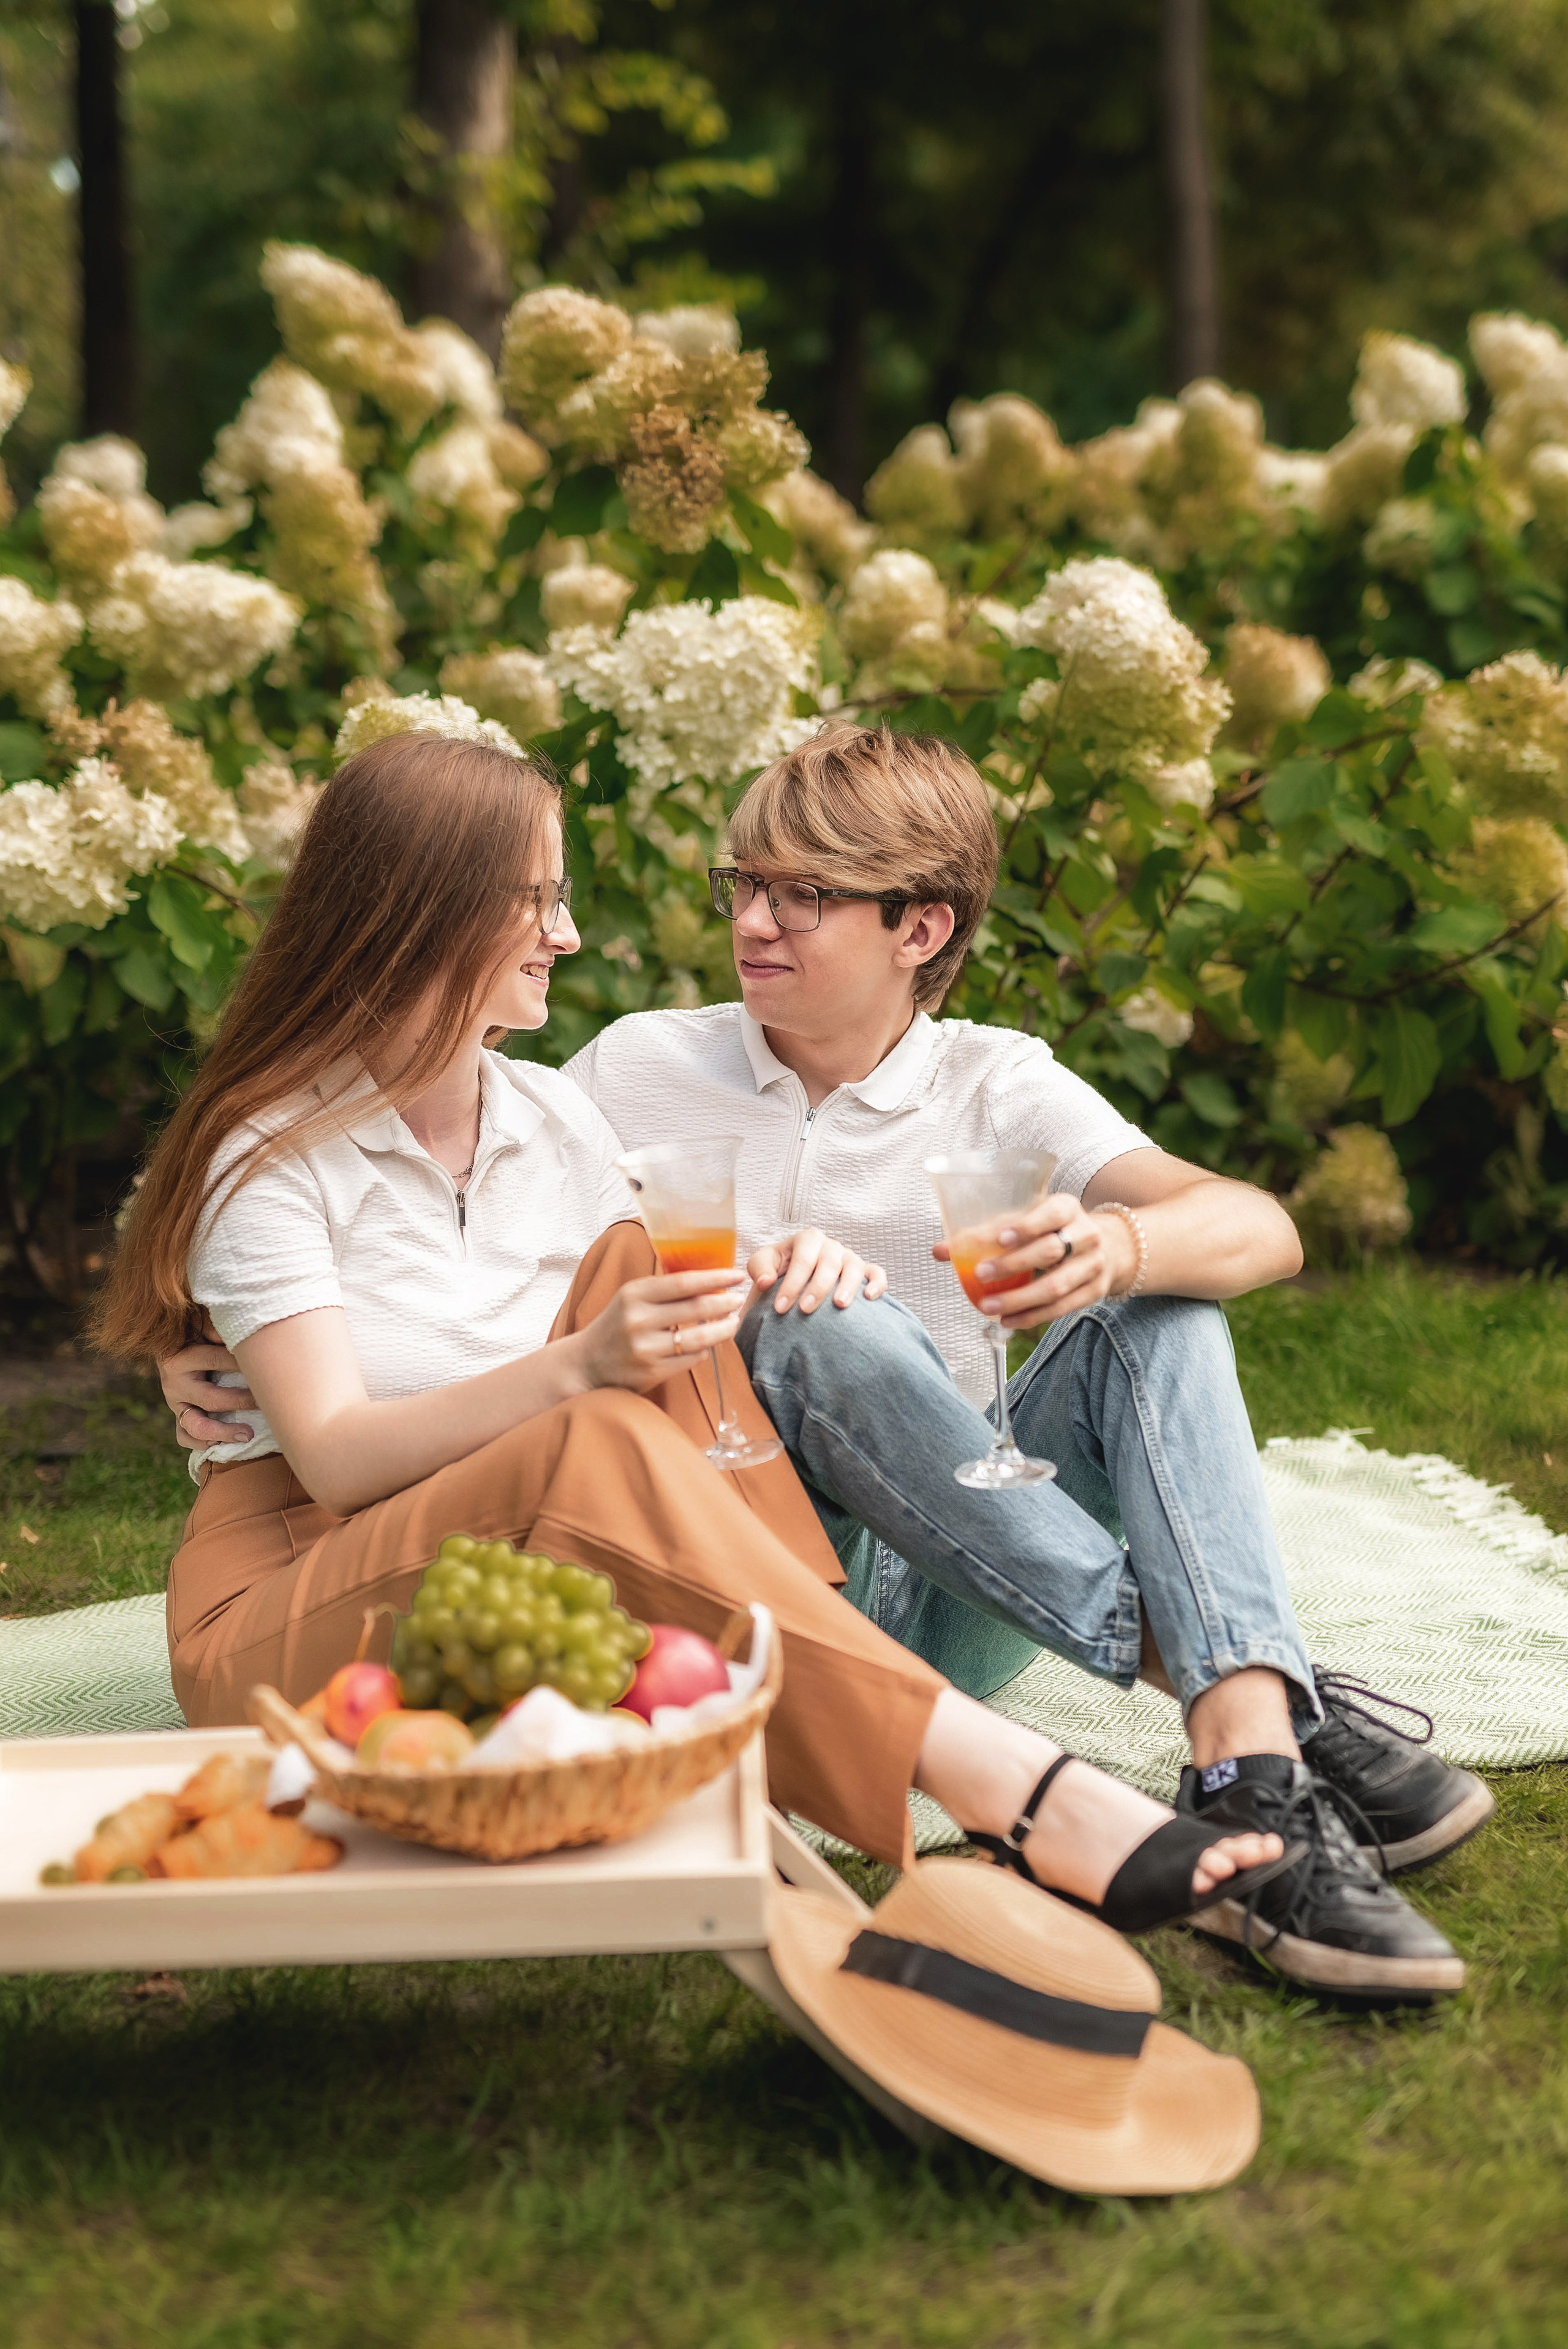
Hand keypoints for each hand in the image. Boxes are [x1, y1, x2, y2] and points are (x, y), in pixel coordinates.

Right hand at [160, 1318, 257, 1447]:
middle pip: (210, 1398)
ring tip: (248, 1435)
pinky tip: (225, 1444)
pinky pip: (185, 1437)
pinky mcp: (178, 1416)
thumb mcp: (201, 1324)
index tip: (265, 1366)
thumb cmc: (195, 1332)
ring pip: (195, 1426)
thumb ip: (215, 1328)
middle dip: (241, 1402)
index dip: (240, 1362)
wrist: (170, 1346)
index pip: (214, 1360)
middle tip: (264, 1402)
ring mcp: (175, 1404)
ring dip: (223, 1432)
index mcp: (180, 1358)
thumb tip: (236, 1336)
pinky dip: (203, 1444)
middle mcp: (174, 1384)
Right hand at [573, 1268, 751, 1392]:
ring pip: (699, 1338)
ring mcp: (645, 1348)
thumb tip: (711, 1279)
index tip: (738, 1274)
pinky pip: (691, 1359)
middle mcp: (638, 1319)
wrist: (586, 1363)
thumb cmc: (618, 1324)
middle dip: (725, 1303)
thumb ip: (665, 1289)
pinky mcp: (651, 1372)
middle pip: (696, 1308)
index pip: (684, 1282)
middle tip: (739, 1300)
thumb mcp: (632, 1298)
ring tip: (733, 1322)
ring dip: (723, 1329)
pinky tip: (709, 1344)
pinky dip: (704, 1350)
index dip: (716, 1277)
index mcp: (634, 1293)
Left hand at [746, 1227, 887, 1314]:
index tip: (780, 1308)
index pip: (802, 1259)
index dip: (791, 1283)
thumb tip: (767, 1282)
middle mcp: (831, 1246)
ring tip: (839, 1305)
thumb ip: (759, 1269)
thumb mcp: (762, 1266)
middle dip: (817, 1287)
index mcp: (807, 1239)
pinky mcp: (865, 1271)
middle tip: (805, 1310)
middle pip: (829, 1263)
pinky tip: (869, 1297)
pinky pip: (876, 1273)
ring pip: (855, 1267)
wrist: (795, 1284)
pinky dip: (877, 1283)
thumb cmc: (778, 1273)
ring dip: (848, 1286)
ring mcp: (849, 1258)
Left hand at [932, 1194, 1135, 1330]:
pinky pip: (1061, 1308)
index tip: (1001, 1238)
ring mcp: (1093, 1265)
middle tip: (981, 1274)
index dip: (1027, 1227)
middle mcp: (1085, 1234)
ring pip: (1056, 1285)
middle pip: (1051, 1251)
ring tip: (987, 1306)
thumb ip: (985, 1232)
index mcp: (1066, 1208)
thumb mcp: (1026, 1220)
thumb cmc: (1051, 1230)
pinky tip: (1008, 1320)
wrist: (1108, 1246)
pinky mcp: (1093, 1291)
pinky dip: (1031, 1316)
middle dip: (1013, 1265)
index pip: (1050, 1215)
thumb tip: (940, 1250)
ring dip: (1018, 1298)